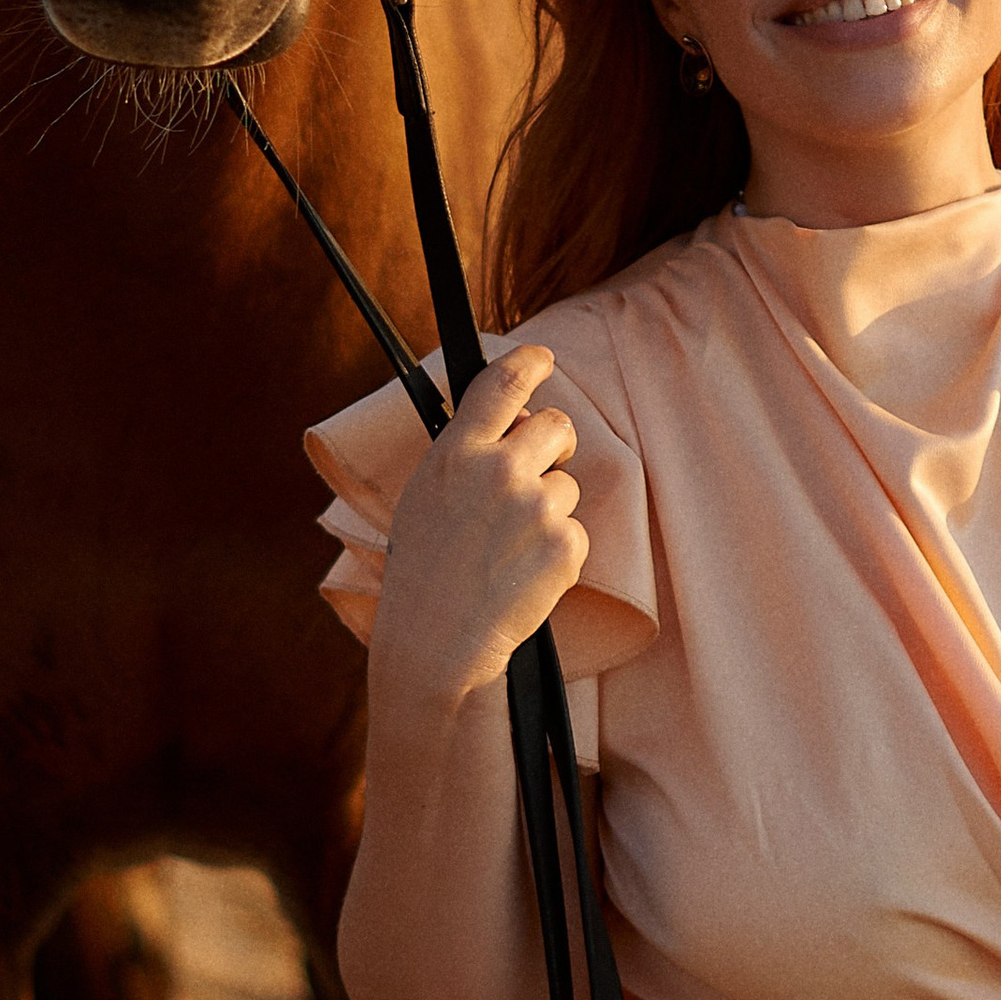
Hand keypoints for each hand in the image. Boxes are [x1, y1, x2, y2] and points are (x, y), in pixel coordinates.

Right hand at [371, 346, 586, 707]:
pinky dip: (557, 552)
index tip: (542, 359)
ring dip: (549, 510)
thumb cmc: (425, 572)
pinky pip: (575, 531)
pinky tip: (524, 575)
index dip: (527, 363)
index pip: (499, 385)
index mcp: (455, 453)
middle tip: (542, 471)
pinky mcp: (564, 544)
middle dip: (556, 445)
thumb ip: (466, 455)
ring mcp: (534, 506)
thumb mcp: (427, 497)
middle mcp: (497, 469)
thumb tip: (514, 422)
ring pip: (567, 485)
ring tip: (510, 549)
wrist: (437, 640)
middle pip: (555, 425)